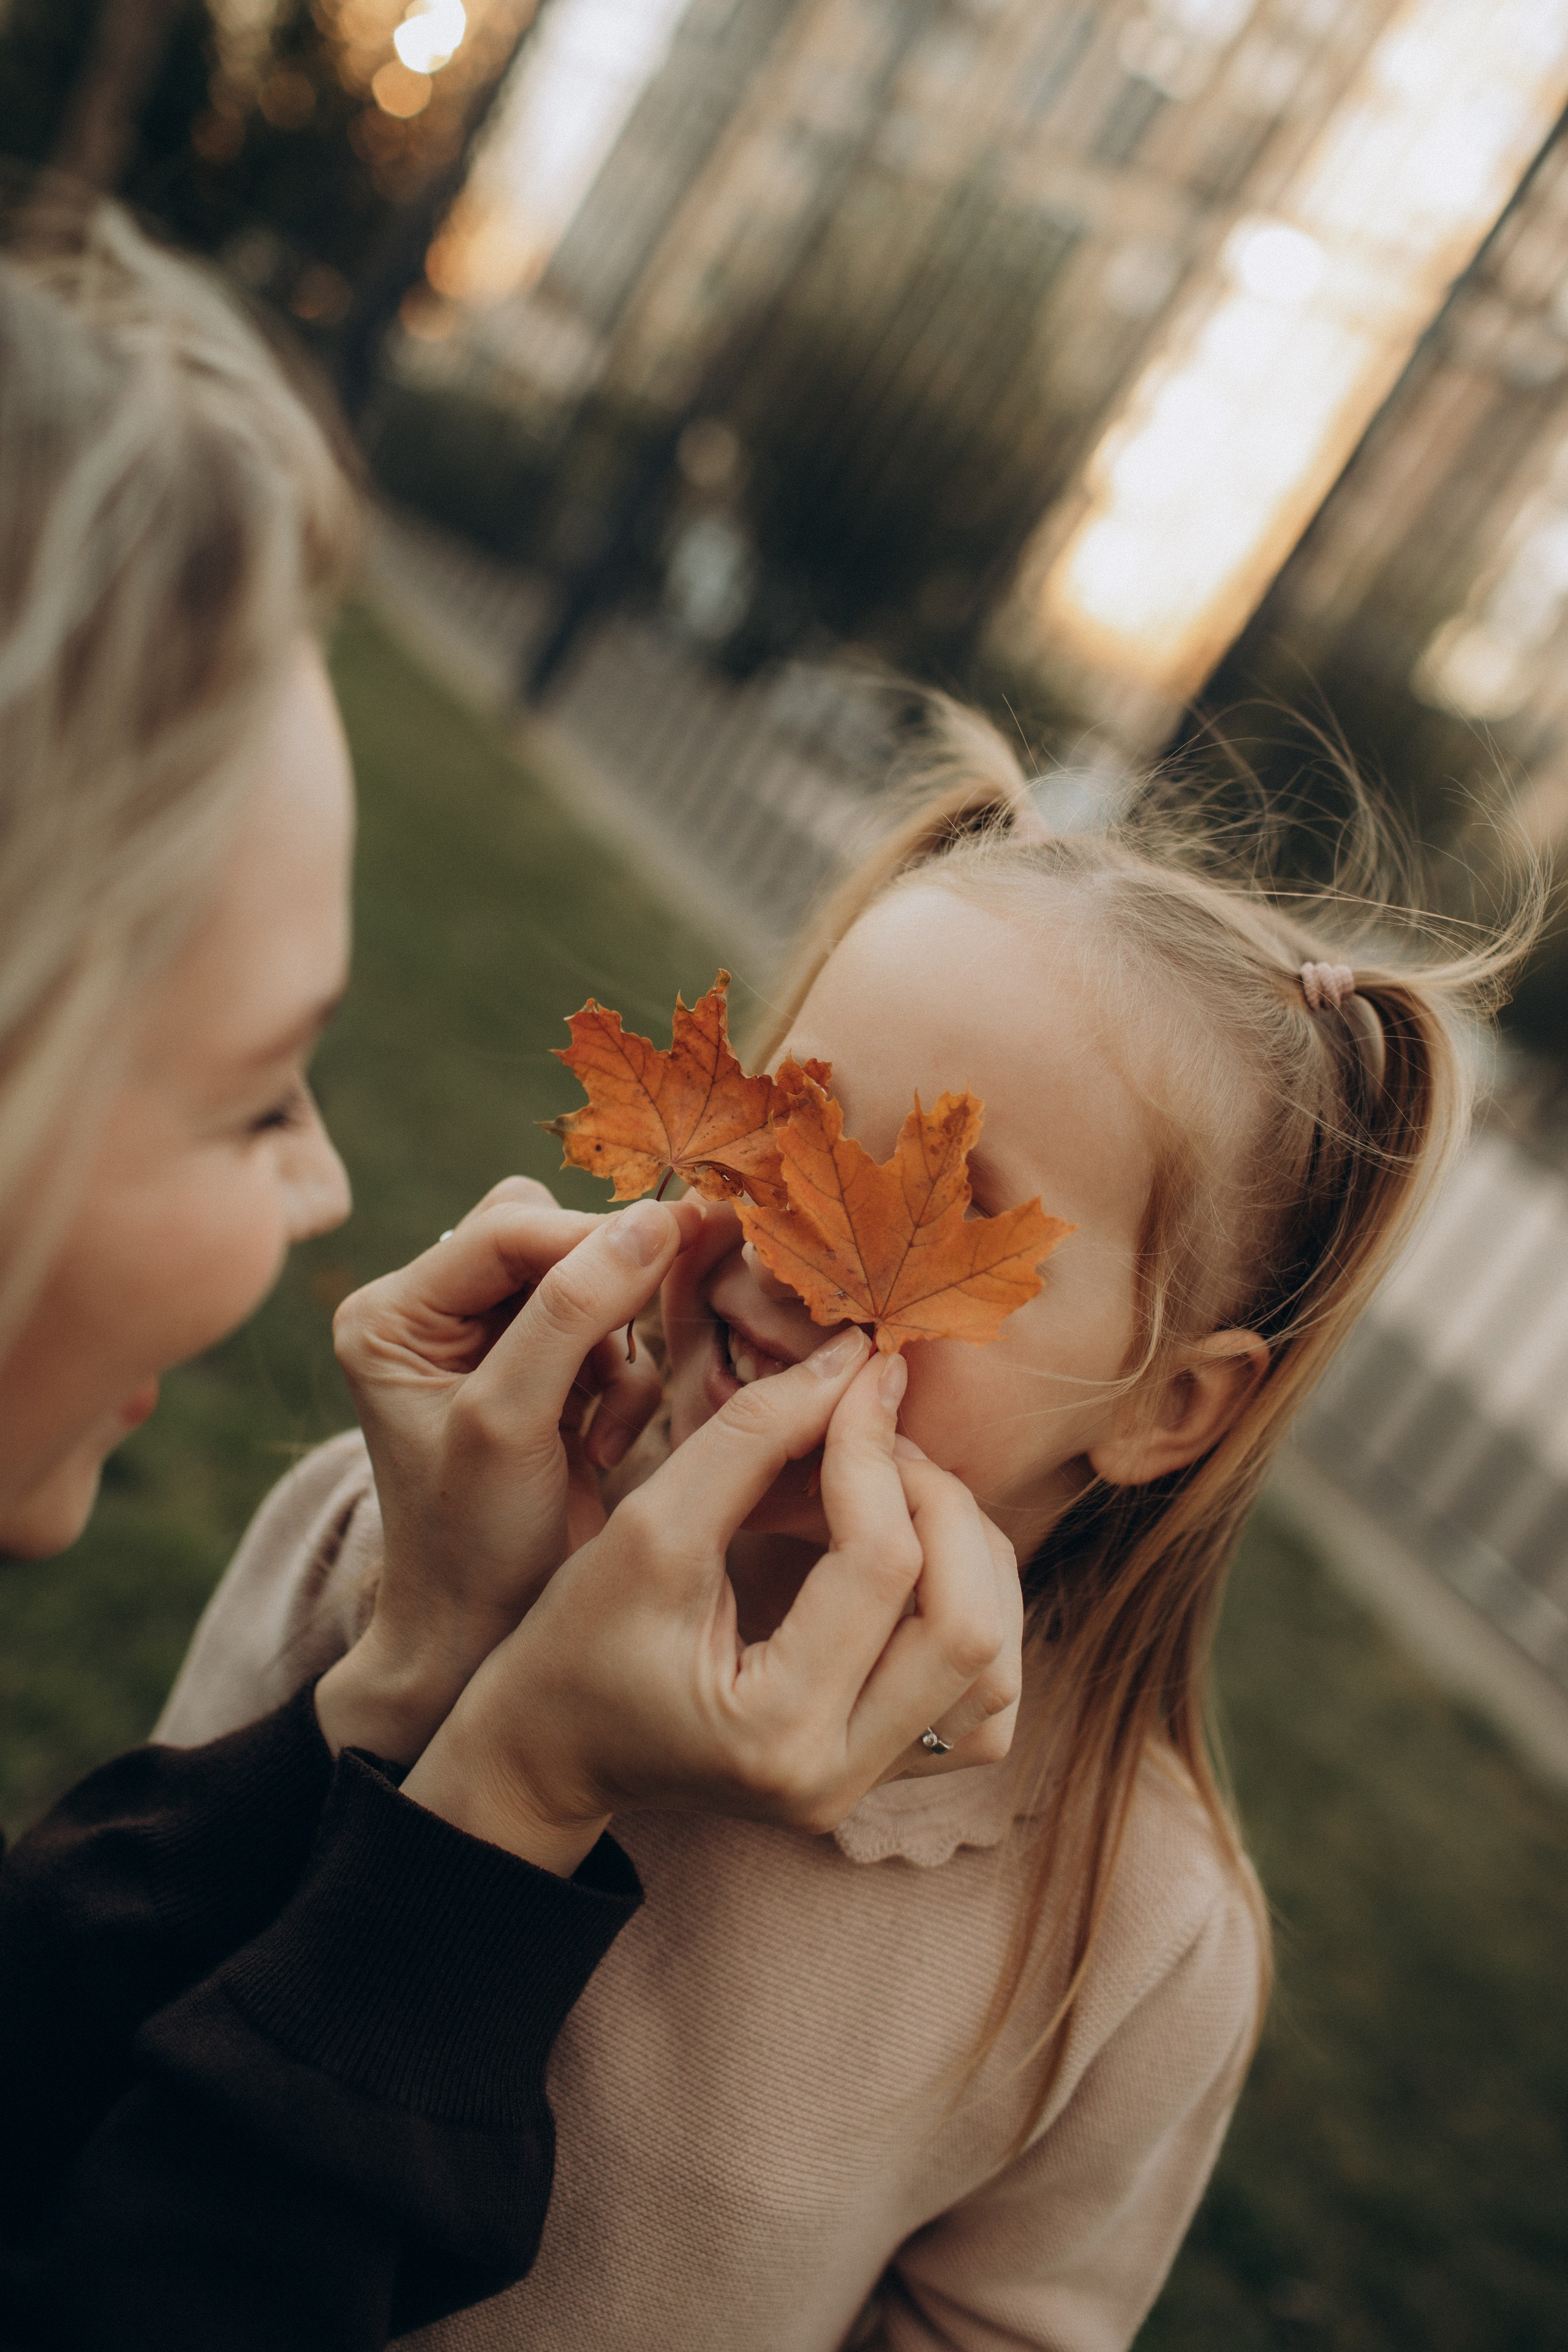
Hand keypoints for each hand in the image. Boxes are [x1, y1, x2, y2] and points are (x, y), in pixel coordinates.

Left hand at [316, 1176, 703, 1761]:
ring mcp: (487, 1345)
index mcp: (394, 1314)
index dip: (594, 1234)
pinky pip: (608, 1334)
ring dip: (616, 1350)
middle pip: (551, 1241)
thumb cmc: (473, 1544)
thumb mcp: (509, 1422)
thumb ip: (571, 1313)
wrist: (482, 1642)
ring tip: (600, 1432)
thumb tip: (655, 1218)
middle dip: (604, 1298)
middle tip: (628, 1359)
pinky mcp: (539, 1375)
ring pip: (590, 1283)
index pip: (507, 1228)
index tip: (684, 1238)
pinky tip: (603, 1448)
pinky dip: (625, 1384)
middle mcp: (433, 1315)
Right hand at [401, 1334, 1022, 1875]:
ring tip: (896, 1486)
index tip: (857, 1373)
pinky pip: (982, 1696)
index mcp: (773, 1732)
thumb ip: (752, 1438)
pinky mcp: (885, 1776)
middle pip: (969, 1625)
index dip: (874, 1449)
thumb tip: (855, 1360)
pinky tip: (918, 1554)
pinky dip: (970, 1609)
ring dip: (968, 1554)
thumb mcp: (646, 1528)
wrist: (551, 1750)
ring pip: (995, 1664)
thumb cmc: (574, 1640)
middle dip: (941, 1501)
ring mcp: (871, 1788)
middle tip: (880, 1434)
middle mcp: (840, 1779)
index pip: (881, 1565)